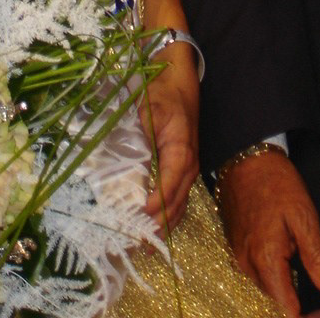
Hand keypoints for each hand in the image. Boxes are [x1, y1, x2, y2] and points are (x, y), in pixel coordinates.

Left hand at [140, 41, 199, 228]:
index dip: (153, 209)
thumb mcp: (149, 112)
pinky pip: (178, 199)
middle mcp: (189, 167)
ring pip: (178, 208)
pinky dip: (166, 216)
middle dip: (155, 227)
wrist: (179, 76)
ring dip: (161, 227)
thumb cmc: (163, 91)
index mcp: (181, 153)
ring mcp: (188, 169)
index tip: (135, 220)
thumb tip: (130, 171)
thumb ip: (143, 141)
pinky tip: (151, 226)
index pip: (169, 191)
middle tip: (131, 241)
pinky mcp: (183, 168)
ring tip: (139, 243)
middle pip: (175, 207)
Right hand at [217, 148, 319, 316]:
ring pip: (265, 297)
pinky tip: (294, 275)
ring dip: (289, 301)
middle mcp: (247, 267)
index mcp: (265, 261)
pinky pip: (257, 281)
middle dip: (302, 313)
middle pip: (274, 309)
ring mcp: (239, 260)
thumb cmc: (275, 182)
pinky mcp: (237, 251)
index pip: (287, 314)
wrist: (245, 156)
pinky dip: (277, 286)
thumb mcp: (304, 216)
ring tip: (315, 291)